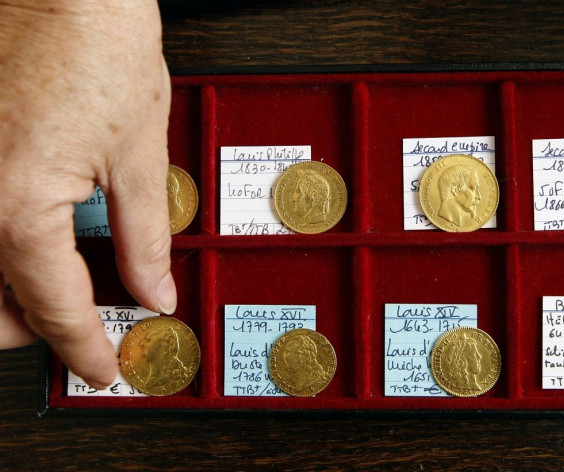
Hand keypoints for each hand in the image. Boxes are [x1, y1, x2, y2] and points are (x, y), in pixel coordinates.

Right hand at [0, 0, 174, 388]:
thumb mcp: (139, 151)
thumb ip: (146, 236)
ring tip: (69, 287)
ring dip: (12, 295)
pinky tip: (38, 239)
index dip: (87, 347)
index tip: (108, 366)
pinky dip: (2, 250)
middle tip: (89, 327)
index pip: (54, 309)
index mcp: (16, 205)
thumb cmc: (95, 41)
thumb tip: (154, 289)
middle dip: (35, 330)